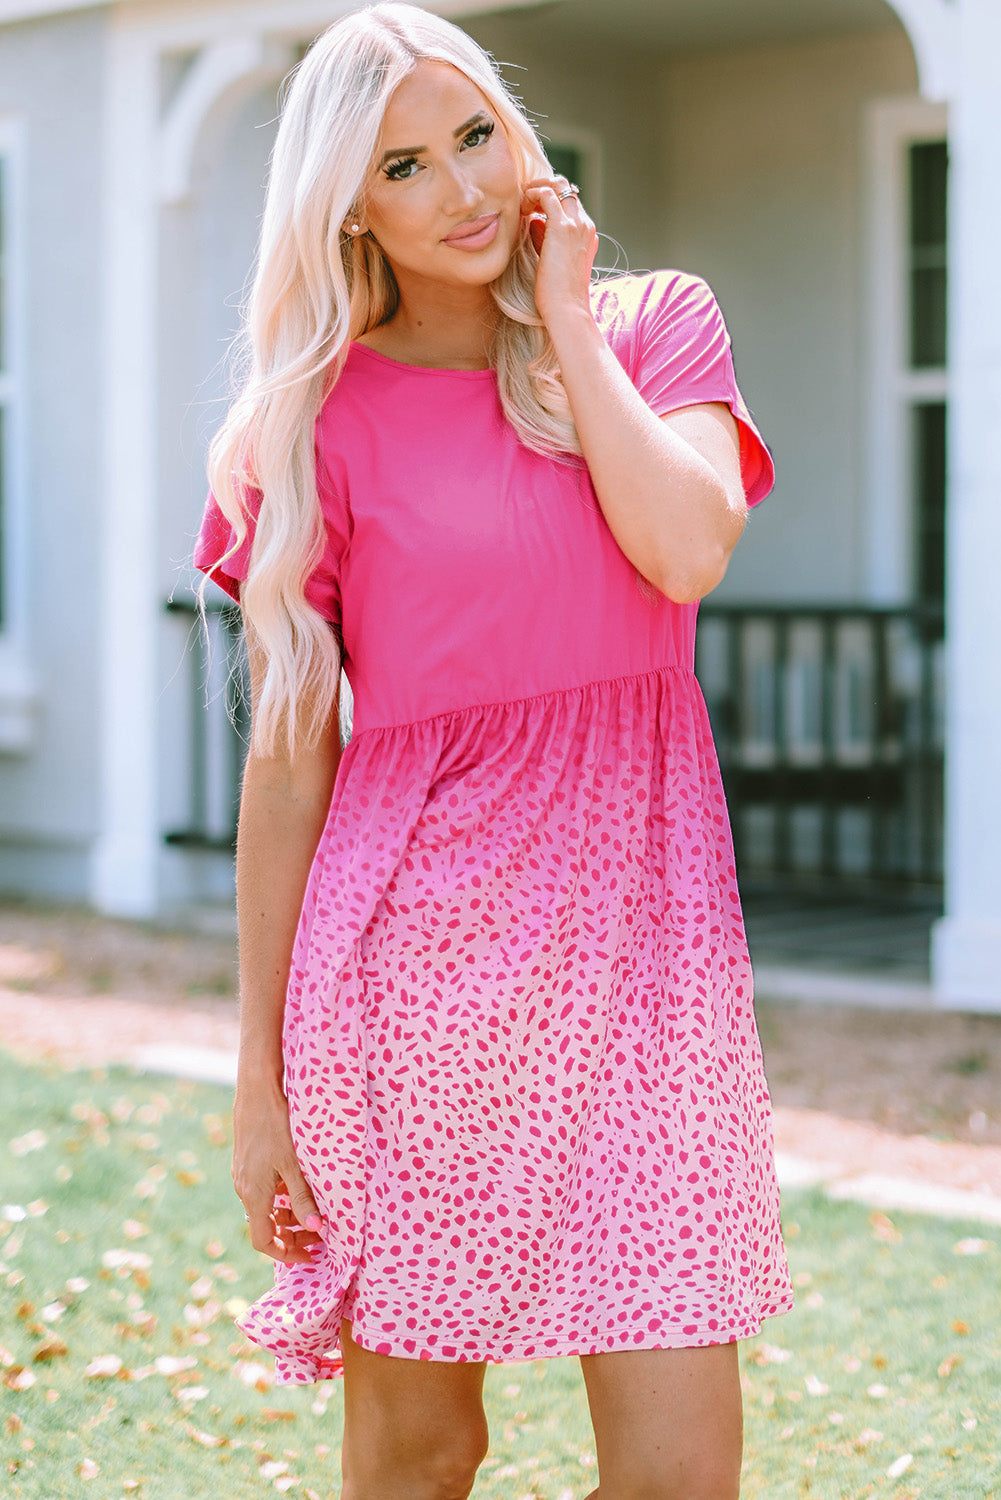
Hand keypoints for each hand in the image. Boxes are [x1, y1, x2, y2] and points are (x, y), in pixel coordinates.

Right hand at [232, 1072, 325, 1264]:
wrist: (256, 1091)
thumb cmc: (276, 1125)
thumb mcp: (294, 1163)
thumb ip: (304, 1197)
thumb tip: (316, 1229)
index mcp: (254, 1195)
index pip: (263, 1241)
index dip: (285, 1254)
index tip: (310, 1256)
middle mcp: (244, 1189)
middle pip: (265, 1227)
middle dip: (291, 1237)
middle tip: (319, 1236)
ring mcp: (243, 1175)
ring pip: (265, 1209)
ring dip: (287, 1217)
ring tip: (314, 1212)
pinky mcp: (246, 1163)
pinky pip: (263, 1192)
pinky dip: (281, 1199)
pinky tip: (300, 1186)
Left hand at [520, 176, 598, 330]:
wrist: (566, 309)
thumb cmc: (556, 294)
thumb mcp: (551, 260)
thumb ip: (544, 238)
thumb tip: (533, 221)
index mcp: (586, 233)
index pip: (569, 202)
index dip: (548, 200)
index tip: (529, 210)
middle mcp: (585, 225)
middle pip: (566, 188)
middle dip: (542, 187)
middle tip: (523, 201)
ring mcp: (576, 225)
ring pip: (558, 185)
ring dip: (536, 188)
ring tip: (521, 204)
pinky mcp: (562, 227)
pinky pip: (547, 194)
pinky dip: (531, 194)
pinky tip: (521, 209)